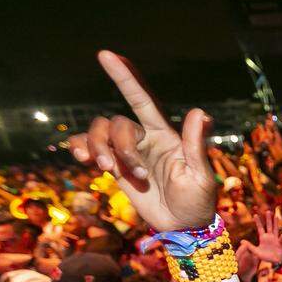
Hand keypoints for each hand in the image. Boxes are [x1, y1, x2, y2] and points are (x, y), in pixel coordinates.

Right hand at [69, 51, 215, 230]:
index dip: (124, 77)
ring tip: (107, 170)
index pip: (142, 100)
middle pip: (117, 123)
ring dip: (99, 149)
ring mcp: (127, 153)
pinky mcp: (114, 168)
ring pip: (99, 133)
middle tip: (136, 175)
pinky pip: (88, 148)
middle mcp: (144, 139)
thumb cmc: (197, 201)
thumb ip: (196, 145)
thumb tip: (199, 112)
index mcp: (165, 135)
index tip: (105, 55)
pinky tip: (83, 159)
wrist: (183, 227)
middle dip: (120, 146)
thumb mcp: (200, 175)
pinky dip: (81, 148)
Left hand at [241, 211, 281, 264]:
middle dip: (268, 219)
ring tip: (276, 216)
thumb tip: (241, 241)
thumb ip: (249, 246)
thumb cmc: (265, 256)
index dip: (258, 222)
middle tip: (267, 211)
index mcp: (263, 238)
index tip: (255, 215)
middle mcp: (270, 237)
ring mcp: (276, 239)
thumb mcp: (256, 252)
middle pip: (269, 226)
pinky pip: (281, 240)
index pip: (260, 228)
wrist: (274, 261)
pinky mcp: (280, 244)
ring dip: (276, 223)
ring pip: (276, 229)